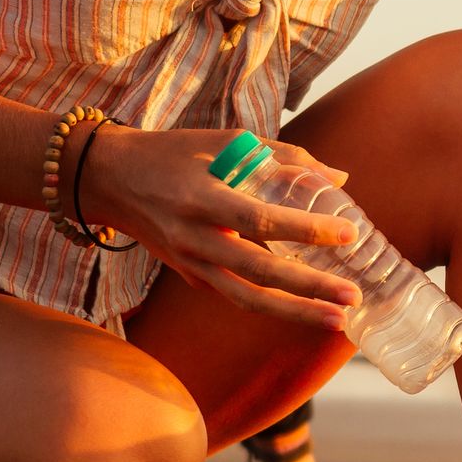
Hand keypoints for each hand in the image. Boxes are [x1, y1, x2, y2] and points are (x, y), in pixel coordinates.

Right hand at [79, 126, 362, 329]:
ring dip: (295, 312)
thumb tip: (341, 179)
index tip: (349, 234)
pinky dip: (272, 305)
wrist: (109, 179)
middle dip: (309, 289)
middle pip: (258, 272)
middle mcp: (193, 237)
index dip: (306, 230)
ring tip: (338, 318)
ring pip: (246, 298)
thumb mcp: (225, 143)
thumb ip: (285, 158)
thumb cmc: (174, 154)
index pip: (260, 220)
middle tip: (353, 296)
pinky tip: (308, 309)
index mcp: (202, 197)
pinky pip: (235, 296)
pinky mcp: (189, 275)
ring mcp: (189, 262)